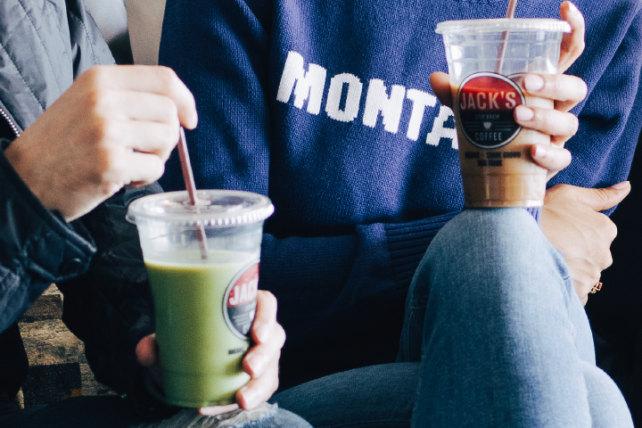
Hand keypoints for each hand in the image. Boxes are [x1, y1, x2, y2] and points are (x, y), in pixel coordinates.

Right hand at [4, 65, 197, 221]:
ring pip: (167, 139)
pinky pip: (155, 169)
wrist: (26, 177)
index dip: (185, 100)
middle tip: (144, 151)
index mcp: (100, 78)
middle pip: (170, 112)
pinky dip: (144, 178)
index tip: (189, 119)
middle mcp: (103, 99)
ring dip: (156, 158)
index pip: (164, 79)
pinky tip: (121, 178)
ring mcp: (106, 131)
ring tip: (129, 163)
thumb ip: (129, 97)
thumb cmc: (64, 143)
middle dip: (167, 137)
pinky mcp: (111, 163)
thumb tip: (180, 109)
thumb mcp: (89, 102)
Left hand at [136, 290, 284, 414]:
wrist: (188, 365)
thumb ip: (156, 342)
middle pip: (275, 338)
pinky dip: (243, 401)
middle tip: (248, 367)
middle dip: (265, 355)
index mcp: (246, 309)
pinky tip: (222, 407)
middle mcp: (260, 331)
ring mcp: (263, 357)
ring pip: (271, 369)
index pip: (267, 305)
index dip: (266, 317)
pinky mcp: (259, 380)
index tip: (256, 333)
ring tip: (242, 399)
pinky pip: (259, 392)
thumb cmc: (190, 339)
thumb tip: (147, 350)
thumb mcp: (173, 336)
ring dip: (259, 386)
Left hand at [430, 1, 586, 180]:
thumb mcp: (473, 108)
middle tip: (526, 83)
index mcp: (542, 87)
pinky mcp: (552, 162)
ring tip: (517, 114)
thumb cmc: (491, 131)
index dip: (573, 29)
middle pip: (575, 88)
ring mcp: (556, 135)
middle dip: (555, 82)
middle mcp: (555, 108)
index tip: (564, 7)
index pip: (568, 54)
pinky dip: (549, 154)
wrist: (497, 174)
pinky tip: (532, 151)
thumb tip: (436, 77)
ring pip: (568, 121)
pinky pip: (562, 157)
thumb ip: (458, 94)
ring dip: (544, 116)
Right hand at [541, 182, 629, 304]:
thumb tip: (626, 187)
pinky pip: (575, 292)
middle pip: (592, 255)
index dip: (576, 231)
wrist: (515, 239)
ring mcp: (591, 275)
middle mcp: (604, 254)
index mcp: (605, 229)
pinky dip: (563, 286)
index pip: (597, 233)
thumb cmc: (540, 213)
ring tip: (546, 259)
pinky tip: (547, 275)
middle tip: (551, 244)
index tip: (559, 229)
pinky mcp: (578, 292)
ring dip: (568, 270)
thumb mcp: (567, 195)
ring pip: (582, 274)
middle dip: (575, 253)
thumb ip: (601, 195)